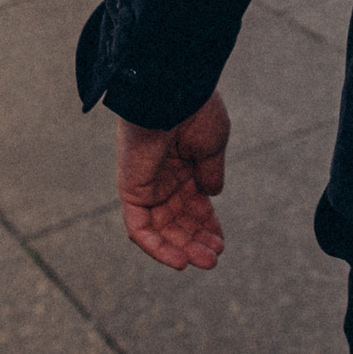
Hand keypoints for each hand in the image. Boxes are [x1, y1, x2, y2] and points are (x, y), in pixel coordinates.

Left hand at [116, 96, 229, 269]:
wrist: (172, 92)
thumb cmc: (195, 110)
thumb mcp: (212, 144)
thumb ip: (210, 172)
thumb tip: (212, 196)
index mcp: (182, 162)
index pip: (192, 202)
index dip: (207, 223)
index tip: (221, 241)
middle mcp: (161, 175)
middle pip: (177, 218)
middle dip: (196, 239)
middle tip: (214, 256)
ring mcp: (145, 183)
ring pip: (161, 227)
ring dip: (181, 247)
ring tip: (205, 261)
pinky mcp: (131, 190)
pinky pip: (139, 228)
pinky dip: (156, 247)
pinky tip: (179, 260)